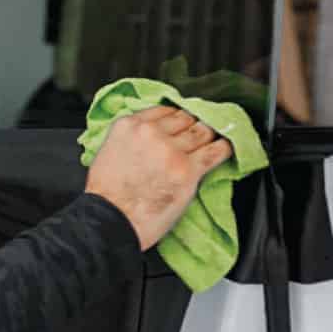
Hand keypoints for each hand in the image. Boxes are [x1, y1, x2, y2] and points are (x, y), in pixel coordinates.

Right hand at [86, 106, 233, 250]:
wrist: (110, 221)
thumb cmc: (106, 196)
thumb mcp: (107, 153)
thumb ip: (130, 138)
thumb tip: (149, 137)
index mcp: (128, 126)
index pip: (164, 110)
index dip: (175, 119)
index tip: (180, 126)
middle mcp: (150, 133)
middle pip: (185, 118)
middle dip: (191, 127)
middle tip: (194, 137)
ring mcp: (171, 151)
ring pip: (202, 131)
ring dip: (208, 137)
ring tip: (211, 142)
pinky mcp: (188, 170)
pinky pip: (216, 151)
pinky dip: (224, 148)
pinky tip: (226, 148)